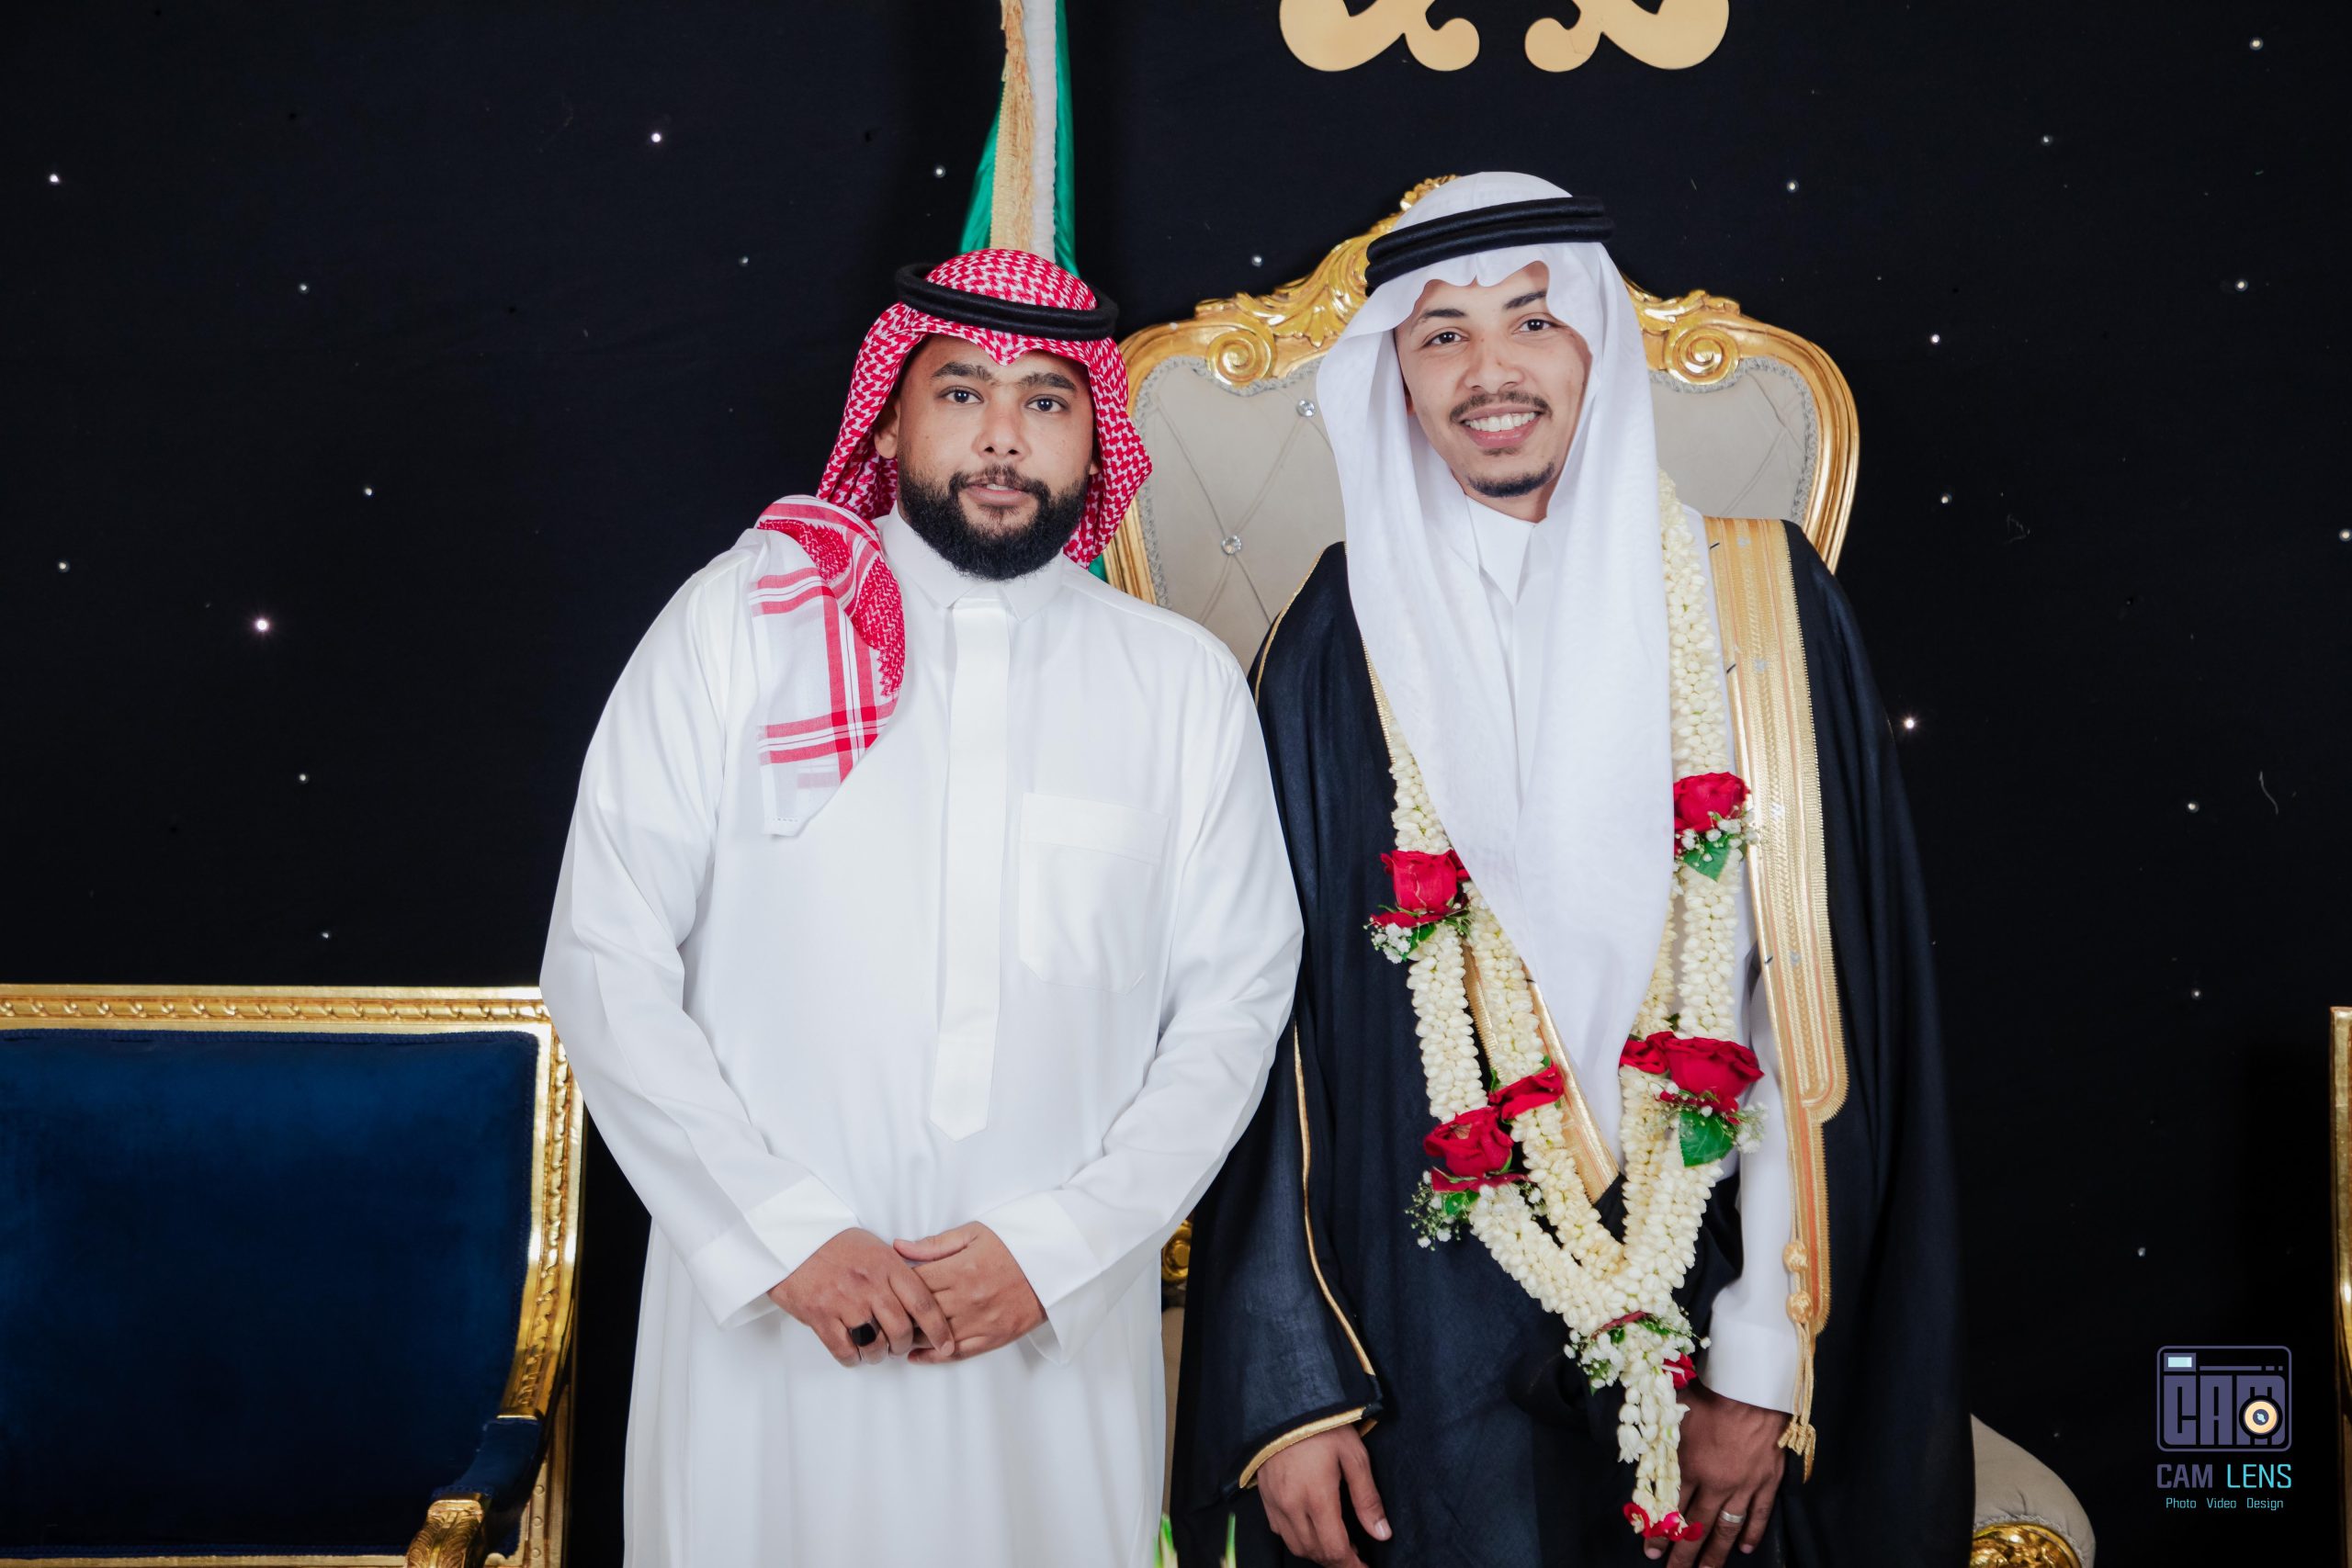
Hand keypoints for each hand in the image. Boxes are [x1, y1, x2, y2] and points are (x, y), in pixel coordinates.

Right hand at [767, 1229, 953, 1367]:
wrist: (790, 1239)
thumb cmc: (833, 1243)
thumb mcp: (873, 1247)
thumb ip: (897, 1270)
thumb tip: (919, 1298)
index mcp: (887, 1264)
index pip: (923, 1302)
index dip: (938, 1329)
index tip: (946, 1344)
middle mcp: (869, 1283)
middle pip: (901, 1329)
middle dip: (903, 1345)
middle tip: (898, 1346)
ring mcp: (844, 1300)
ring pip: (875, 1344)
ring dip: (878, 1354)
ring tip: (874, 1350)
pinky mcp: (819, 1315)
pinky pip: (844, 1350)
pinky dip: (852, 1358)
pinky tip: (853, 1352)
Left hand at [893, 1223, 1045, 1362]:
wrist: (1056, 1266)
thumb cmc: (1015, 1245)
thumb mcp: (975, 1234)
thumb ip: (935, 1244)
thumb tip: (898, 1247)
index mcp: (960, 1269)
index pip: (914, 1283)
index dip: (895, 1287)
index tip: (885, 1287)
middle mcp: (967, 1299)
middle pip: (920, 1313)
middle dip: (899, 1314)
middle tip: (884, 1314)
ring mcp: (981, 1321)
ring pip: (934, 1336)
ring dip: (912, 1337)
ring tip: (895, 1334)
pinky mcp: (994, 1338)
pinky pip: (957, 1353)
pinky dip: (933, 1357)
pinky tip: (916, 1356)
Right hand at [1256, 1424, 1389, 1567]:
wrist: (1283, 1402)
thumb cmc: (1323, 1425)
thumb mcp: (1354, 1456)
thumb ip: (1367, 1498)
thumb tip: (1382, 1533)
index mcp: (1317, 1499)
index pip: (1335, 1550)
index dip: (1352, 1566)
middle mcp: (1292, 1507)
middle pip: (1316, 1553)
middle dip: (1338, 1561)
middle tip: (1357, 1555)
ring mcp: (1275, 1503)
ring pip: (1296, 1546)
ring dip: (1318, 1553)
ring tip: (1338, 1544)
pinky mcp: (1265, 1497)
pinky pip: (1280, 1531)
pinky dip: (1298, 1540)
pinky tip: (1312, 1528)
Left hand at [1657, 1381, 1787, 1565]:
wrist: (1753, 1389)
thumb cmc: (1711, 1394)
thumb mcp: (1675, 1414)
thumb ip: (1661, 1439)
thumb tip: (1644, 1453)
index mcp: (1689, 1466)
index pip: (1670, 1508)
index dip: (1659, 1532)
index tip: (1650, 1551)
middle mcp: (1715, 1483)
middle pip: (1696, 1526)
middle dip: (1683, 1553)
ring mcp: (1743, 1485)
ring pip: (1726, 1528)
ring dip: (1715, 1554)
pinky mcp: (1768, 1482)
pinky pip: (1760, 1514)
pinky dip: (1753, 1533)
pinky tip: (1746, 1549)